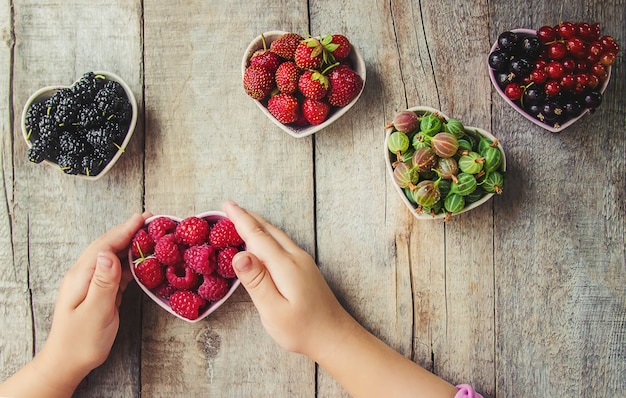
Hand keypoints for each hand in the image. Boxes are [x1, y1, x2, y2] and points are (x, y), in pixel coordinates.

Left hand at [0, 212, 149, 397]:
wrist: (68, 362)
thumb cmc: (81, 340)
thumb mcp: (95, 311)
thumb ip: (103, 282)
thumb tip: (108, 254)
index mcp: (81, 276)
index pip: (105, 246)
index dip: (124, 230)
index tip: (143, 217)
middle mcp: (84, 275)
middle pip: (108, 246)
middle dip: (129, 232)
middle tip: (152, 221)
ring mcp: (91, 284)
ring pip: (113, 257)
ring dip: (131, 245)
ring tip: (150, 236)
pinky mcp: (99, 293)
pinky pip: (116, 271)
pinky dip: (129, 263)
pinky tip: (141, 262)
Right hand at [223, 201, 457, 397]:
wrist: (335, 337)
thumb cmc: (302, 329)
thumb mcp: (273, 310)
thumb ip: (256, 281)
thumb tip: (240, 254)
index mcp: (285, 265)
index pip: (258, 237)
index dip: (241, 220)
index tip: (226, 205)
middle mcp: (296, 258)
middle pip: (269, 231)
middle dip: (248, 217)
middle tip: (229, 206)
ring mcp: (303, 262)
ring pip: (277, 236)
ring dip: (259, 225)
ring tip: (242, 217)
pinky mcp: (306, 269)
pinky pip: (283, 243)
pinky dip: (268, 235)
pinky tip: (263, 240)